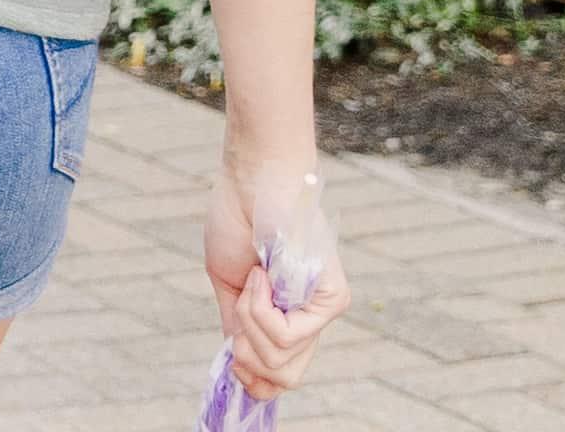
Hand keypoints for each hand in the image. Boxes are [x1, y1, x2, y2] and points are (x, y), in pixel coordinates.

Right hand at [204, 164, 345, 393]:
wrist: (251, 182)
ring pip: (281, 359)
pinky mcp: (334, 299)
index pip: (281, 376)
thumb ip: (239, 325)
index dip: (254, 382)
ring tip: (254, 279)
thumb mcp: (230, 285)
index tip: (233, 366)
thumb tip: (239, 367)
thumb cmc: (238, 220)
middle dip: (248, 355)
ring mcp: (324, 310)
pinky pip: (289, 336)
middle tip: (240, 313)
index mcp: (288, 316)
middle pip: (282, 378)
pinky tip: (262, 274)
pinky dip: (262, 309)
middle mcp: (312, 318)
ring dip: (251, 322)